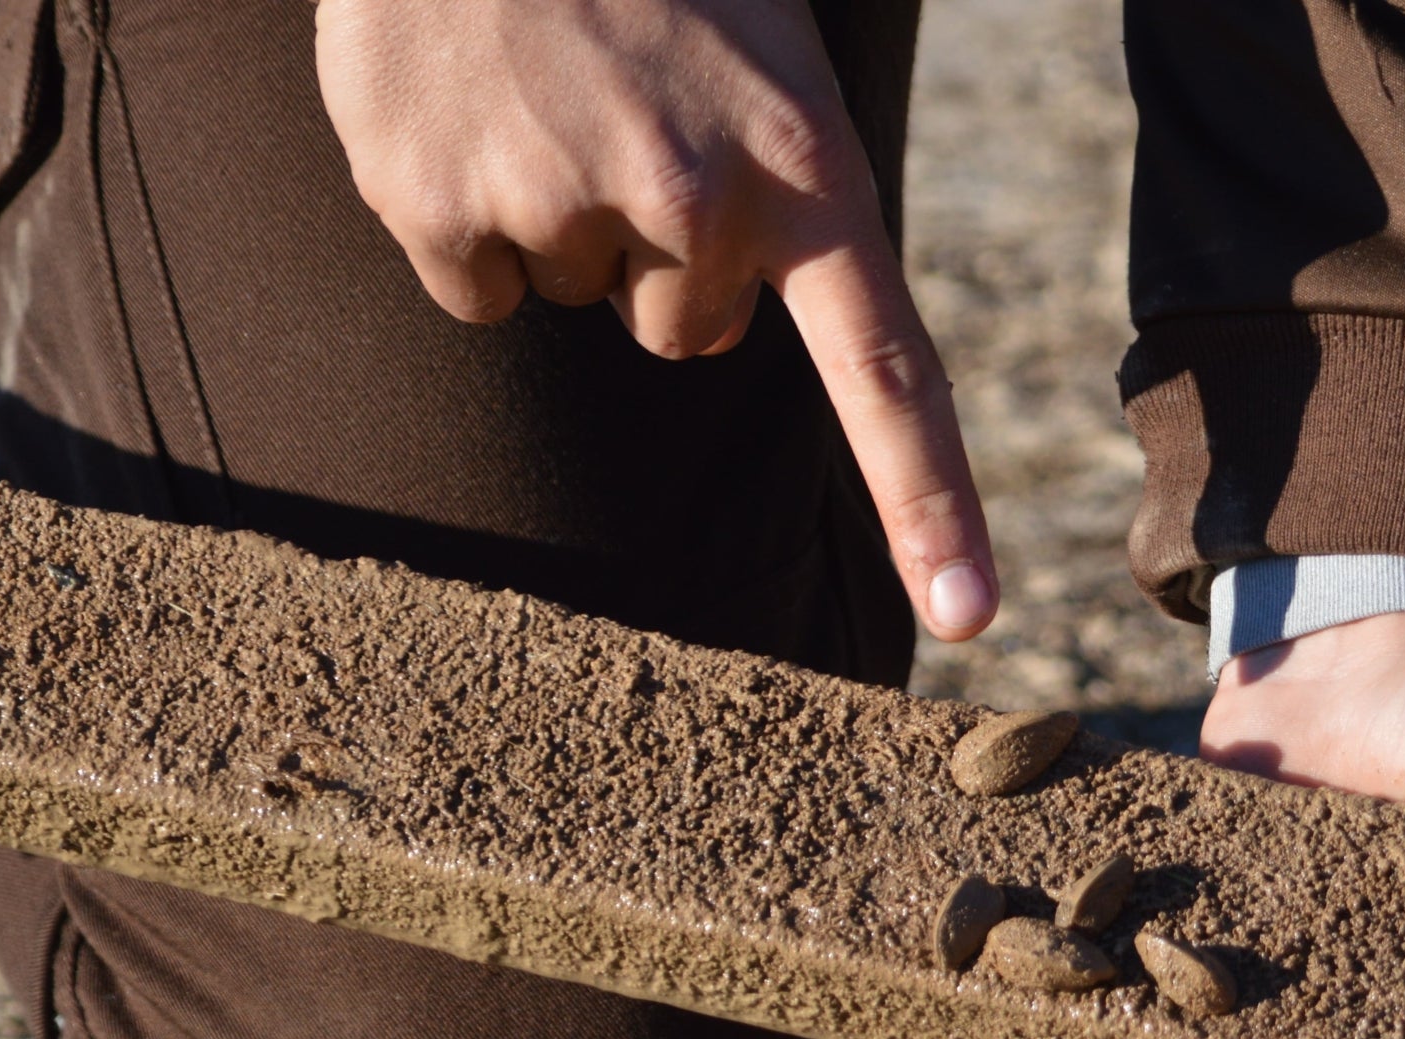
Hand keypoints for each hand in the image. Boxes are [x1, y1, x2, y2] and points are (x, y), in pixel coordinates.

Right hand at [314, 0, 996, 639]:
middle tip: (626, 112)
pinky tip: (468, 108)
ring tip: (546, 84)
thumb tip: (705, 320)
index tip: (966, 615)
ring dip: (559, 212)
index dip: (930, 504)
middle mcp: (695, 203)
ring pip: (574, 294)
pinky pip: (471, 285)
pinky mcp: (438, 203)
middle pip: (687, 330)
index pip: (888, 371)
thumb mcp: (761, 58)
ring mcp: (563, 205)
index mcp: (801, 168)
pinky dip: (460, 214)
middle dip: (661, 252)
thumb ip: (770, 193)